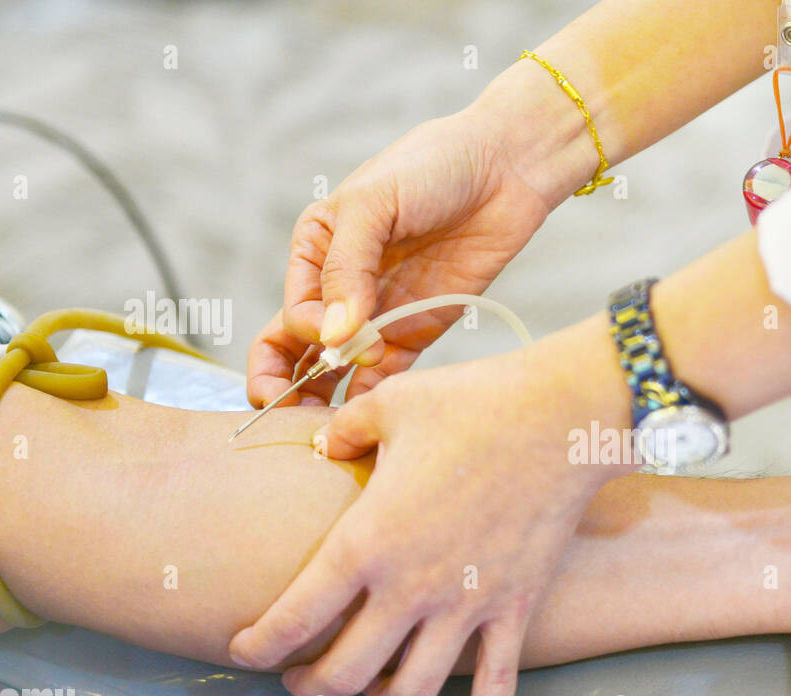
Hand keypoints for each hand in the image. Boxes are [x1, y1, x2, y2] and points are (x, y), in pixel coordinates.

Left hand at [229, 323, 630, 695]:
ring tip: (373, 692)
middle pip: (347, 673)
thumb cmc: (472, 404)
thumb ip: (344, 431)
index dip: (259, 646)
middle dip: (312, 688)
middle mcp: (411, 588)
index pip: (295, 616)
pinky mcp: (514, 608)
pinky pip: (498, 681)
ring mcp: (467, 607)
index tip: (243, 652)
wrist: (561, 418)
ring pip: (414, 691)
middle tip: (301, 681)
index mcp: (367, 541)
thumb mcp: (391, 405)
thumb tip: (327, 446)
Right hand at [246, 105, 556, 407]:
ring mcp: (377, 315)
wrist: (505, 171)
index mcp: (316, 251)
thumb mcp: (375, 203)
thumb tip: (331, 333)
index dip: (307, 334)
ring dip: (324, 401)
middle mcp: (339, 288)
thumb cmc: (432, 168)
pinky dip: (372, 398)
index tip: (345, 336)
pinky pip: (384, 377)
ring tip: (327, 432)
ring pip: (334, 371)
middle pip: (294, 349)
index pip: (290, 312)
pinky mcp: (415, 333)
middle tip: (290, 417)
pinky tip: (370, 417)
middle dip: (285, 385)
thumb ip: (348, 268)